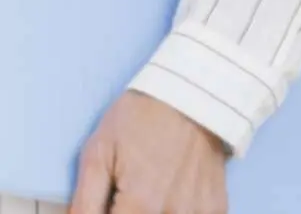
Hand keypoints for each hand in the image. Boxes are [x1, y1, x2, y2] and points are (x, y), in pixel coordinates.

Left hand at [70, 92, 227, 213]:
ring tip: (145, 191)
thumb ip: (85, 200)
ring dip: (149, 212)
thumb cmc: (137, 121)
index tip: (105, 206)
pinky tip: (169, 195)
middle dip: (125, 212)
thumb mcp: (98, 153)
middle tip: (121, 197)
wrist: (188, 99)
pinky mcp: (216, 209)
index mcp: (141, 204)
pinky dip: (175, 211)